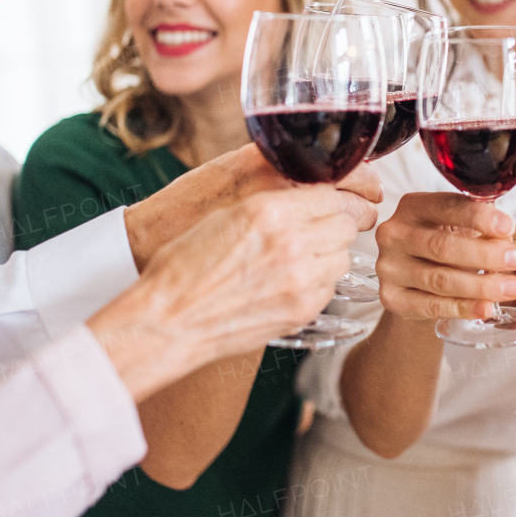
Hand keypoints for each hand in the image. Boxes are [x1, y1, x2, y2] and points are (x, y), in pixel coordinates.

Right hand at [92, 186, 359, 401]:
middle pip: (346, 226)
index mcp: (271, 212)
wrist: (169, 320)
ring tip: (297, 259)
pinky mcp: (302, 311)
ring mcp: (301, 281)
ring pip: (343, 259)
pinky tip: (289, 283)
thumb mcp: (228, 214)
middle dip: (335, 225)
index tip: (332, 205)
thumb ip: (277, 206)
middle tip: (316, 231)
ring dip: (328, 255)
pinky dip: (317, 283)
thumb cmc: (185, 265)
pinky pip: (329, 288)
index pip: (334, 196)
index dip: (335, 200)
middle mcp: (293, 244)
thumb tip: (313, 201)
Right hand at [375, 192, 515, 320]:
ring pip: (439, 279)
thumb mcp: (459, 227)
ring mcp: (389, 268)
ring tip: (511, 287)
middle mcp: (394, 234)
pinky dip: (462, 308)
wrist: (417, 280)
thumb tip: (506, 238)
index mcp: (412, 207)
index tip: (508, 227)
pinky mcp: (392, 298)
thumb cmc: (445, 246)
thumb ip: (479, 227)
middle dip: (484, 254)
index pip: (446, 207)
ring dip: (479, 285)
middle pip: (441, 246)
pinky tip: (486, 308)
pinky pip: (431, 306)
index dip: (479, 217)